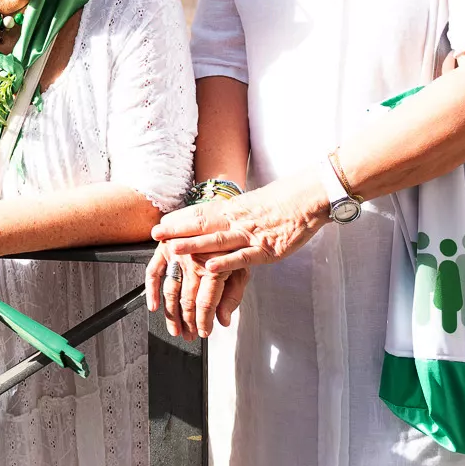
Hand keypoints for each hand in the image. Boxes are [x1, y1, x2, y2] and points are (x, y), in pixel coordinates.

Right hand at [145, 249, 251, 337]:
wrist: (223, 216)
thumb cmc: (233, 245)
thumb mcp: (242, 269)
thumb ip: (233, 296)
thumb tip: (223, 320)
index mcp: (215, 268)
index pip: (206, 304)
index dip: (204, 322)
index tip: (204, 333)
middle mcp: (194, 262)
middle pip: (187, 301)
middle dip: (188, 323)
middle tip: (188, 335)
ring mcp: (177, 255)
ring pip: (171, 292)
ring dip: (171, 314)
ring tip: (174, 329)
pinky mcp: (165, 249)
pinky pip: (153, 272)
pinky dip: (151, 290)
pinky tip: (153, 306)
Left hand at [152, 174, 330, 274]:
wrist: (309, 199)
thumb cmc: (282, 203)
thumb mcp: (252, 206)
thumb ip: (233, 216)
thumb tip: (215, 221)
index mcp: (234, 210)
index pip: (201, 214)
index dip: (179, 220)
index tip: (159, 226)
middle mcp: (238, 221)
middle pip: (203, 225)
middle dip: (178, 232)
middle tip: (155, 236)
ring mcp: (251, 236)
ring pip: (218, 241)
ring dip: (193, 246)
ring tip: (173, 250)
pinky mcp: (266, 250)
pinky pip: (242, 257)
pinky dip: (225, 263)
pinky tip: (208, 267)